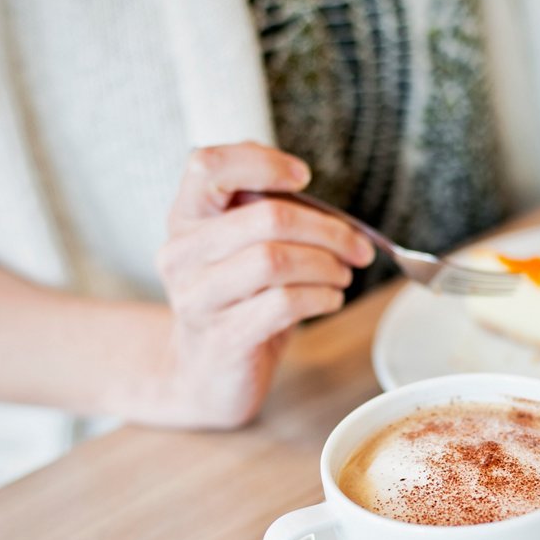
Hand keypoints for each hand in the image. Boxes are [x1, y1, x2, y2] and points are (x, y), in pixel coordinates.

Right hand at [146, 142, 373, 427]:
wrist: (204, 376)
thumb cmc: (235, 304)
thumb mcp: (240, 249)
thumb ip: (263, 211)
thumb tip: (308, 187)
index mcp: (185, 218)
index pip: (208, 166)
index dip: (262, 163)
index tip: (303, 178)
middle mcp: (181, 253)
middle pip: (265, 217)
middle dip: (327, 230)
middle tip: (357, 247)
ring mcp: (197, 298)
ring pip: (275, 260)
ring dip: (326, 265)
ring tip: (343, 275)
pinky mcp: (223, 338)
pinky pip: (283, 304)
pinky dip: (320, 297)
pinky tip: (330, 299)